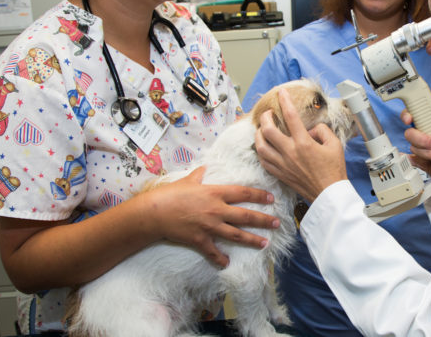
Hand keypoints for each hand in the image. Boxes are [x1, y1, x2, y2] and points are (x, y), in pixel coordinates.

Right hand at [142, 166, 278, 267]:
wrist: (153, 212)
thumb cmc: (170, 194)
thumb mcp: (187, 181)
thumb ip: (199, 175)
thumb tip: (204, 168)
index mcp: (214, 193)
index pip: (243, 193)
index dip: (259, 196)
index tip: (271, 199)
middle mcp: (216, 210)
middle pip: (245, 216)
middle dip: (263, 220)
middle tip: (277, 223)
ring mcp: (209, 226)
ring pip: (236, 235)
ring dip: (252, 240)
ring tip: (265, 243)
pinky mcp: (200, 240)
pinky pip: (213, 252)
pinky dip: (220, 259)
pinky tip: (227, 263)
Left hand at [255, 88, 347, 201]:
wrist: (329, 193)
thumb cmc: (334, 170)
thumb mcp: (335, 145)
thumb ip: (322, 130)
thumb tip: (310, 129)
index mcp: (304, 143)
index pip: (291, 116)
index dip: (285, 101)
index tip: (282, 93)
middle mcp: (290, 152)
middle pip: (268, 130)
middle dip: (265, 117)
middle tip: (268, 113)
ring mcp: (283, 164)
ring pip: (261, 146)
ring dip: (258, 134)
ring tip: (262, 129)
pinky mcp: (280, 174)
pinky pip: (263, 160)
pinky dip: (261, 151)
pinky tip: (264, 146)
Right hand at [402, 103, 430, 198]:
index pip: (416, 115)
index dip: (408, 115)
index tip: (410, 119)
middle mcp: (426, 135)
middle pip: (411, 133)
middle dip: (422, 139)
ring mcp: (423, 149)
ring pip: (414, 148)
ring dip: (430, 153)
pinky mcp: (422, 163)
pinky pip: (412, 161)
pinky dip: (414, 161)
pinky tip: (426, 162)